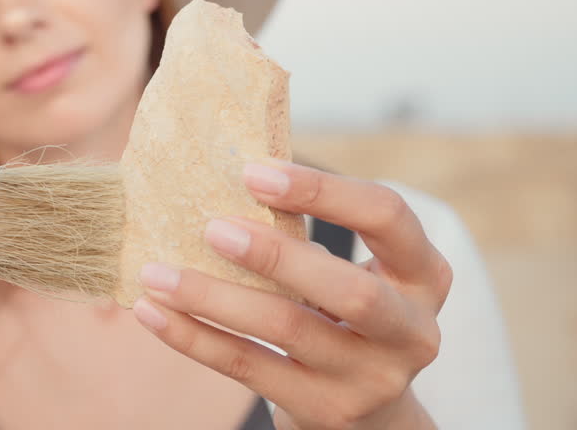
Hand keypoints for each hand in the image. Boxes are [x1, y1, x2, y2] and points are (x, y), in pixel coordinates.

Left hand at [132, 161, 449, 429]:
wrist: (373, 418)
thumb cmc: (345, 317)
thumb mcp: (353, 274)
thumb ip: (309, 235)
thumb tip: (220, 177)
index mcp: (423, 275)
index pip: (388, 217)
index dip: (324, 191)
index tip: (254, 172)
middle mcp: (411, 330)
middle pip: (350, 290)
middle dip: (276, 255)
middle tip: (211, 227)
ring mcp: (372, 378)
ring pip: (287, 329)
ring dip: (212, 296)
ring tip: (156, 273)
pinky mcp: (326, 412)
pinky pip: (248, 367)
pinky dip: (194, 337)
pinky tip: (153, 313)